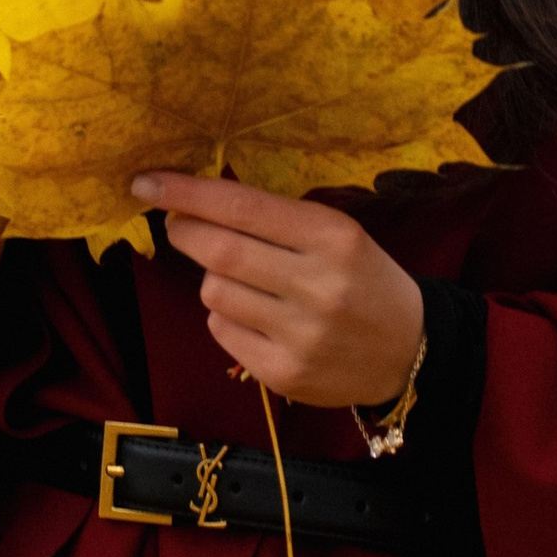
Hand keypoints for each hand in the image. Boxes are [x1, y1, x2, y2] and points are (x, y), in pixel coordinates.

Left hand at [131, 174, 423, 412]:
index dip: (187, 193)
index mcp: (334, 238)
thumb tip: (195, 201)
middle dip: (184, 231)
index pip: (243, 208)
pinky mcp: (283, 374)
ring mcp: (300, 336)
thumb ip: (276, 219)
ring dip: (212, 278)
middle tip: (177, 224)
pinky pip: (222, 330)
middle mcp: (318, 286)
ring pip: (214, 292)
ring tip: (243, 279)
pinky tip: (256, 315)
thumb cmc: (363, 280)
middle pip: (219, 251)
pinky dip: (225, 315)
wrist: (410, 351)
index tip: (147, 183)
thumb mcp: (339, 235)